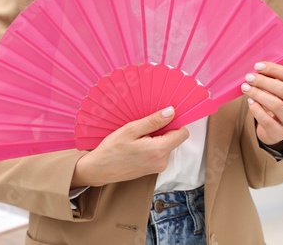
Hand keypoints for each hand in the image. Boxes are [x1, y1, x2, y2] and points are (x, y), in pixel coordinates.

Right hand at [71, 106, 188, 187]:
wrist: (99, 169)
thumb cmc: (112, 149)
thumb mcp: (131, 129)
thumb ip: (154, 121)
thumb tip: (171, 112)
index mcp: (159, 150)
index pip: (183, 133)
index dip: (175, 123)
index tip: (163, 118)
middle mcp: (162, 161)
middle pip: (175, 139)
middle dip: (163, 130)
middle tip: (144, 128)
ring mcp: (158, 167)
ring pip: (167, 145)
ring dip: (157, 138)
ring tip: (138, 138)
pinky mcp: (154, 169)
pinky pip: (160, 152)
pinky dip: (152, 146)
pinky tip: (137, 145)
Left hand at [240, 62, 282, 147]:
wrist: (274, 128)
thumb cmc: (277, 101)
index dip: (275, 70)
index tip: (258, 66)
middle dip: (264, 81)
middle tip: (248, 77)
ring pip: (276, 105)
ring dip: (258, 94)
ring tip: (245, 87)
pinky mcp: (280, 133)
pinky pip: (267, 120)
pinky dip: (256, 109)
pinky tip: (249, 102)